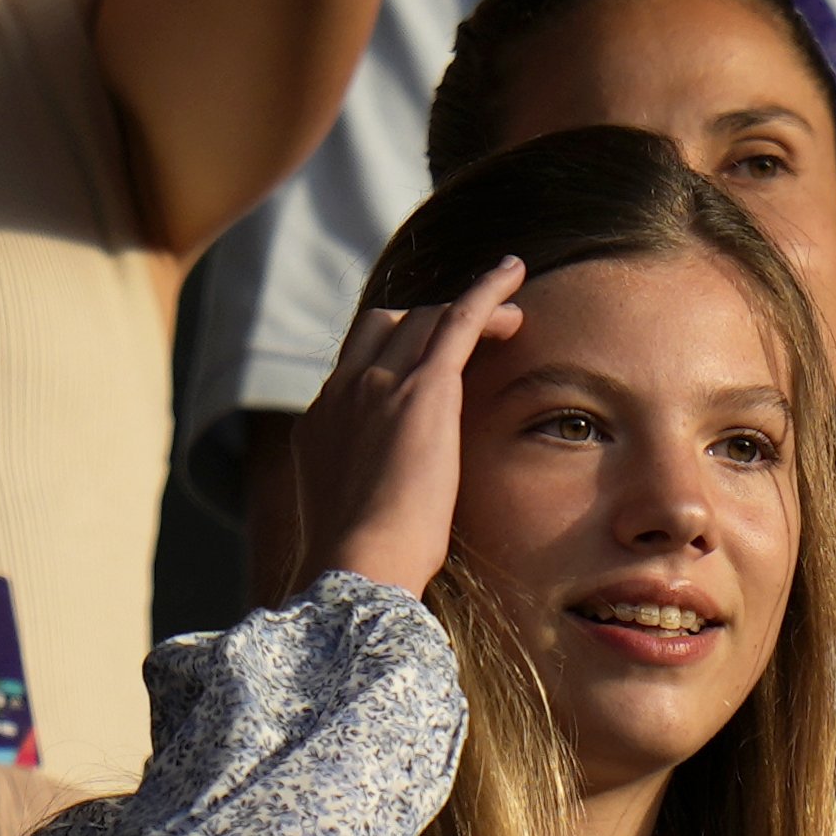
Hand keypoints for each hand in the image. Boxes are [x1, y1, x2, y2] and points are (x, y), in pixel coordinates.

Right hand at [300, 259, 526, 602]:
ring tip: (511, 320)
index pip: (357, 362)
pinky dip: (488, 290)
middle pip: (388, 327)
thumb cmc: (361, 564)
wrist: (359, 564)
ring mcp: (380, 383)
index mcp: (320, 420)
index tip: (425, 364)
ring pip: (426, 318)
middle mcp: (344, 390)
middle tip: (474, 338)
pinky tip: (515, 272)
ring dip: (468, 312)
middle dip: (430, 323)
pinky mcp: (426, 387)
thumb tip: (379, 513)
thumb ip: (361, 495)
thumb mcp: (350, 521)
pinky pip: (460, 316)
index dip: (394, 353)